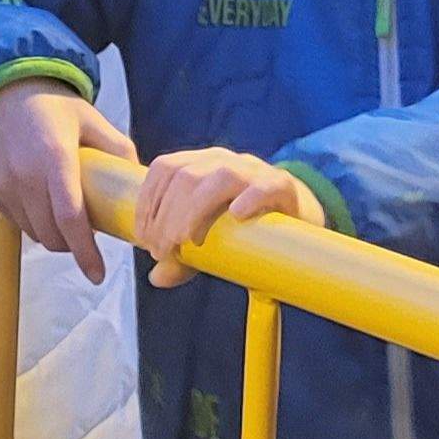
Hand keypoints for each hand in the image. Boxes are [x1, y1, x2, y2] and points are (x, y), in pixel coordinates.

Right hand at [0, 78, 133, 282]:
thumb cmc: (45, 103)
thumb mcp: (87, 116)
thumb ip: (116, 146)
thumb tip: (138, 177)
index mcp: (54, 157)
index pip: (70, 218)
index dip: (85, 251)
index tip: (97, 274)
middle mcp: (24, 176)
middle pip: (52, 235)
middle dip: (72, 244)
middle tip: (87, 231)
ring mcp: (3, 186)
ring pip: (34, 233)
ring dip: (53, 235)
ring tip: (64, 214)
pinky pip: (16, 221)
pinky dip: (33, 222)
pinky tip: (42, 203)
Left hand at [131, 147, 326, 287]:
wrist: (296, 220)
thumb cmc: (243, 229)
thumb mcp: (208, 242)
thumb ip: (183, 258)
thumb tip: (156, 277)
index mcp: (201, 164)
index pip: (165, 168)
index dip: (147, 200)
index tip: (142, 236)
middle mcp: (224, 161)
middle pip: (186, 176)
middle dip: (166, 215)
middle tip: (162, 251)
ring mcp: (254, 171)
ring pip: (219, 178)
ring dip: (195, 210)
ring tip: (186, 241)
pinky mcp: (281, 186)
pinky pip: (264, 186)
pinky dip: (249, 197)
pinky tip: (237, 216)